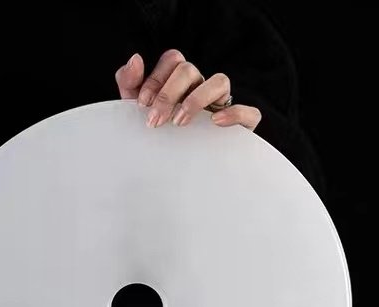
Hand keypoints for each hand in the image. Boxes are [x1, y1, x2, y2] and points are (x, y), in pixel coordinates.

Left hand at [115, 49, 260, 130]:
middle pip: (189, 69)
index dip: (156, 78)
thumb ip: (130, 83)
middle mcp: (201, 86)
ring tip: (180, 122)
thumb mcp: (137, 111)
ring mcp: (222, 103)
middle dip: (168, 94)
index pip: (172, 60)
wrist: (174, 175)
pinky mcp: (241, 126)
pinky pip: (248, 112)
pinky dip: (234, 113)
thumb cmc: (158, 136)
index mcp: (179, 80)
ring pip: (220, 81)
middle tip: (155, 121)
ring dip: (196, 99)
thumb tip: (136, 58)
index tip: (142, 104)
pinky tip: (214, 122)